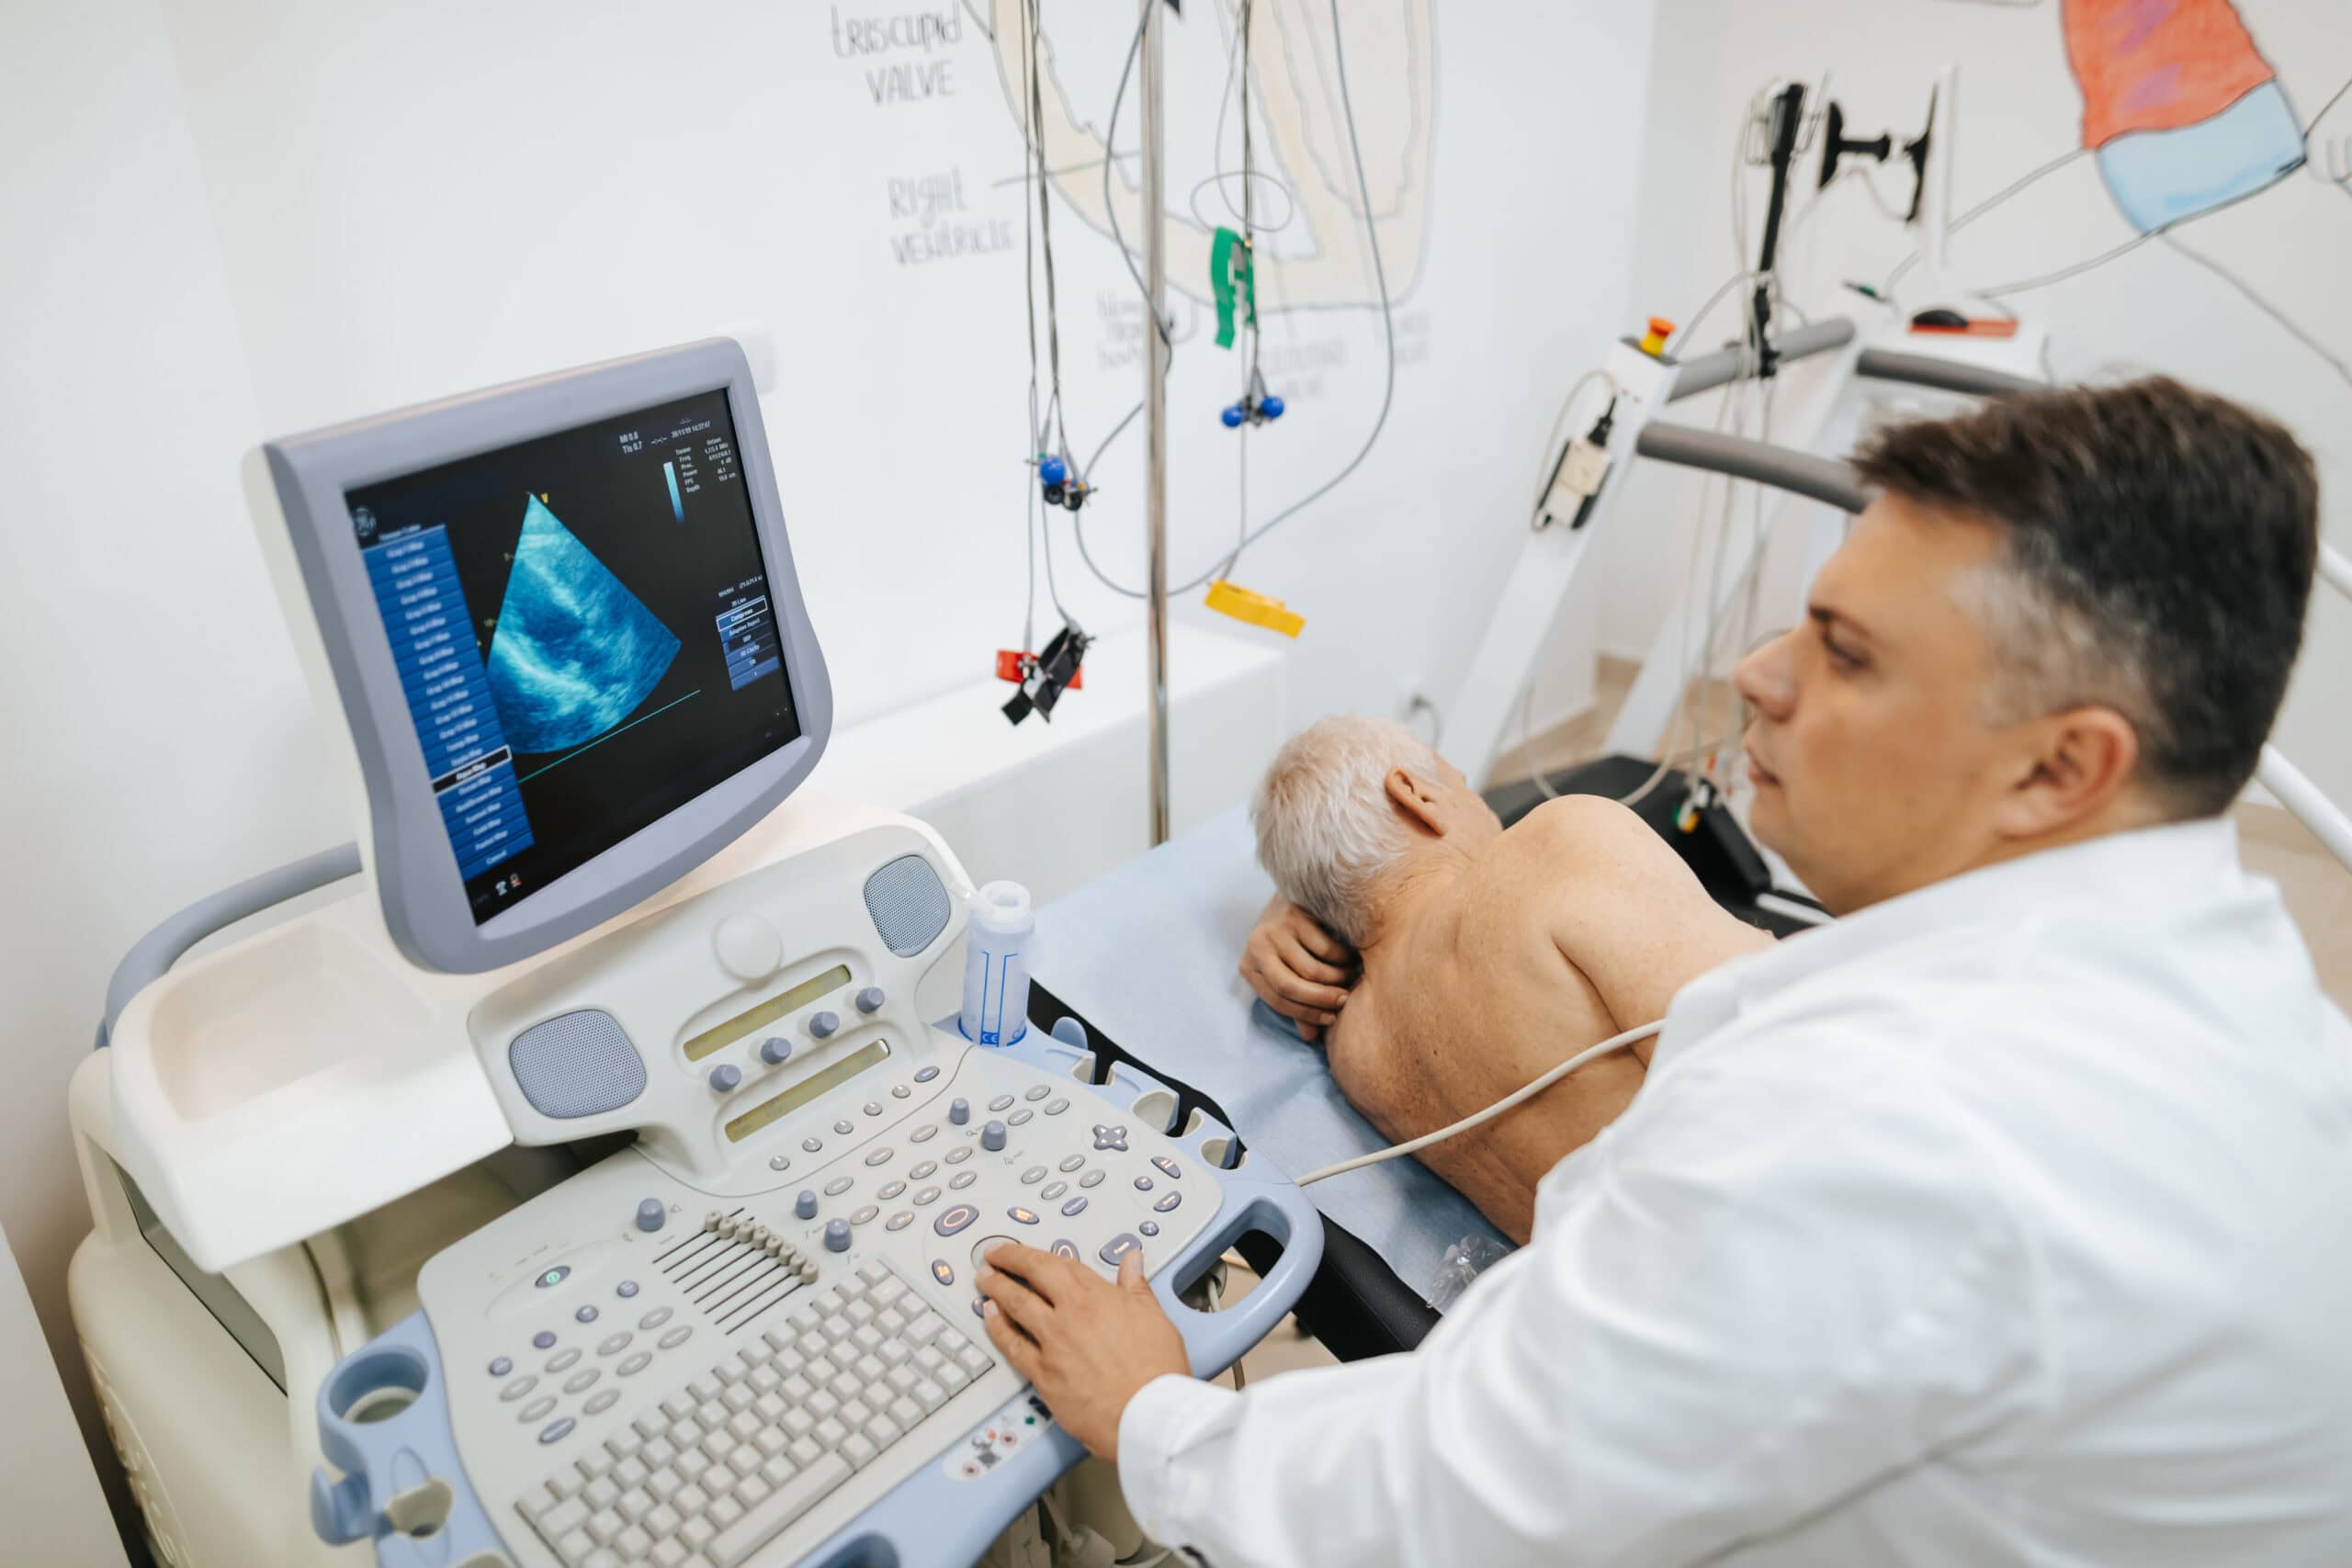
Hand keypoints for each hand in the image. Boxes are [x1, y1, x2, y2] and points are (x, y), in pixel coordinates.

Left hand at [975, 1239, 1189, 1460]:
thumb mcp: (1155, 1318)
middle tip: (992, 1256)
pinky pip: (1012, 1346)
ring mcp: (1052, 1344)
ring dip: (996, 1290)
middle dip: (1007, 1262)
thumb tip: (1132, 1260)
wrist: (1148, 1414)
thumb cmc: (1157, 1370)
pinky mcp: (1043, 1375)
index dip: (1033, 1255)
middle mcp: (1070, 1315)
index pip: (1058, 1265)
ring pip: (1015, 1307)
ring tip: (984, 1280)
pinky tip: (989, 1318)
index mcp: (1097, 1296)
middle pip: (1031, 1278)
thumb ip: (1136, 1286)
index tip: (1019, 1250)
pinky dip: (997, 1328)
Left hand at [1239, 895, 1357, 1041]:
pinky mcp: (1296, 914)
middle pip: (1290, 986)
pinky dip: (1342, 958)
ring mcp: (1276, 929)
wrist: (1289, 892)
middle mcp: (1257, 947)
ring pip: (1312, 969)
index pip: (1276, 1000)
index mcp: (1249, 966)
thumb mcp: (1284, 971)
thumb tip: (1310, 1036)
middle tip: (1345, 1001)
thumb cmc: (1287, 941)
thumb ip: (1295, 1002)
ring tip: (1350, 978)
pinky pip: (1326, 948)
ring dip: (1337, 979)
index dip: (1305, 1014)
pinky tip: (1349, 958)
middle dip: (1321, 1000)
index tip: (1330, 1019)